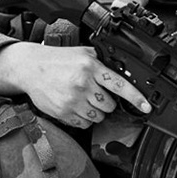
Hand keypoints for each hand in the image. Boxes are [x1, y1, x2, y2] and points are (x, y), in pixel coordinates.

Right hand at [0, 41, 151, 129]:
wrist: (30, 68)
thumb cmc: (56, 60)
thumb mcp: (81, 53)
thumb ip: (101, 62)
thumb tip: (120, 72)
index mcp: (91, 67)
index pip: (119, 85)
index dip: (136, 97)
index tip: (146, 106)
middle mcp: (83, 84)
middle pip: (109, 105)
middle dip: (106, 102)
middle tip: (94, 93)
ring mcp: (73, 100)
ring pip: (98, 116)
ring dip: (95, 111)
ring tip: (83, 99)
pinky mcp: (64, 112)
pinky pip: (84, 124)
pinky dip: (83, 118)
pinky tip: (74, 106)